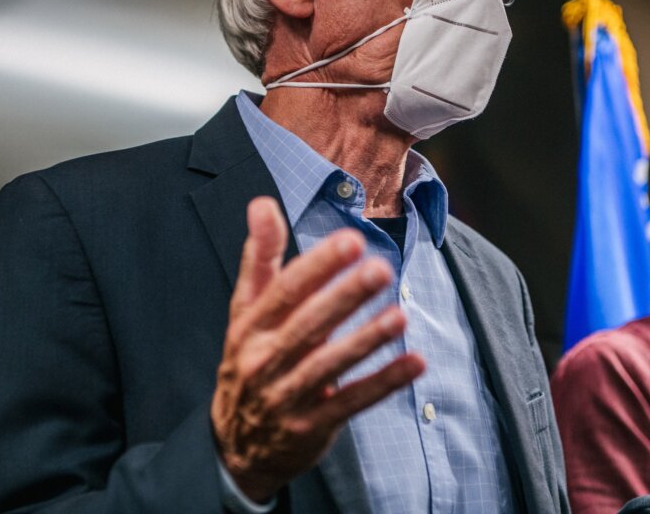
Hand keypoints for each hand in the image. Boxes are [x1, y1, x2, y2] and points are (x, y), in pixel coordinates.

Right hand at [211, 197, 424, 501]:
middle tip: (381, 269)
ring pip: (330, 366)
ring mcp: (287, 398)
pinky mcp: (311, 427)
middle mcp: (264, 362)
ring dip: (366, 340)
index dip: (318, 266)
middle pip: (308, 326)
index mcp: (251, 328)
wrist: (234, 446)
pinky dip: (383, 383)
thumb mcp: (246, 311)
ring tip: (400, 316)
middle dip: (345, 297)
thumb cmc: (249, 361)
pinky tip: (415, 362)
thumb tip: (262, 203)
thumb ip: (261, 258)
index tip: (351, 240)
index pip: (285, 291)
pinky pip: (351, 403)